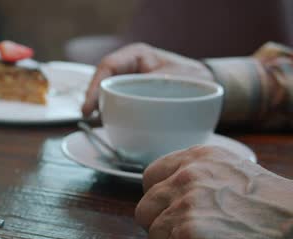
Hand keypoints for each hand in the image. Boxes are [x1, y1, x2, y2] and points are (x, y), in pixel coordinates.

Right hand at [82, 43, 214, 116]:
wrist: (208, 88)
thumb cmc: (195, 79)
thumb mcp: (177, 80)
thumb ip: (154, 86)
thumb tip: (134, 99)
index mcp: (137, 55)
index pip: (108, 66)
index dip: (95, 86)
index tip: (90, 106)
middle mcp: (129, 67)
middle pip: (103, 80)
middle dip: (94, 98)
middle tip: (88, 115)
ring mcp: (129, 82)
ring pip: (106, 93)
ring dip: (100, 107)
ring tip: (96, 121)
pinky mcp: (131, 97)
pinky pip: (116, 104)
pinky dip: (111, 114)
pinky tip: (107, 125)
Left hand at [135, 145, 292, 238]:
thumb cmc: (279, 215)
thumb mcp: (237, 176)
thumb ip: (198, 179)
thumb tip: (164, 193)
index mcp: (197, 159)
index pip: (150, 179)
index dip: (162, 202)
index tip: (181, 214)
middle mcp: (186, 180)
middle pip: (145, 213)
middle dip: (166, 230)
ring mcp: (184, 212)